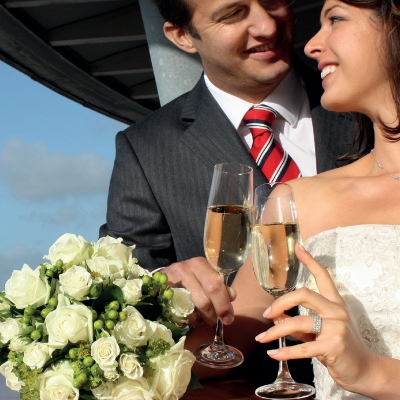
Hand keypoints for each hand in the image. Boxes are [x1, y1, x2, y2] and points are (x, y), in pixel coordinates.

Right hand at [161, 257, 235, 325]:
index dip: (223, 304)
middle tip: (213, 322)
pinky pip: (177, 314)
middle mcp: (185, 269)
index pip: (215, 285)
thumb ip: (220, 287)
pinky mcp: (161, 293)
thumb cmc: (191, 278)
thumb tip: (232, 296)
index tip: (228, 319)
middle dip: (211, 315)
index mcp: (200, 264)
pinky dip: (186, 320)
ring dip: (199, 319)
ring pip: (190, 310)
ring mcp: (171, 281)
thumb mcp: (206, 278)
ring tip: (200, 318)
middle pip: (203, 300)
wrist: (165, 277)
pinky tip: (188, 317)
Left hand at [255, 244, 378, 392]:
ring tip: (263, 338)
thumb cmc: (337, 345)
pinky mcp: (334, 346)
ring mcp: (336, 327)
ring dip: (276, 331)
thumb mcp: (319, 330)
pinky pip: (303, 348)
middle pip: (303, 294)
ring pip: (298, 322)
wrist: (362, 369)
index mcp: (334, 302)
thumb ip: (298, 322)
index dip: (310, 261)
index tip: (298, 248)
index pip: (323, 276)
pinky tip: (273, 353)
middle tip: (267, 314)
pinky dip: (285, 352)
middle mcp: (336, 310)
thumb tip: (275, 317)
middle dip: (280, 303)